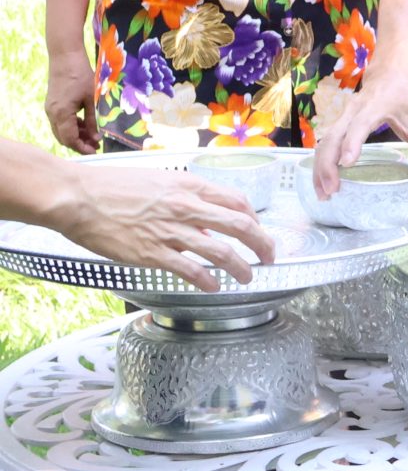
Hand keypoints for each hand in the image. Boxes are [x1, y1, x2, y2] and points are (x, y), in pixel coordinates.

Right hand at [47, 60, 99, 154]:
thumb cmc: (81, 76)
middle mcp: (52, 113)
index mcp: (61, 113)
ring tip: (93, 136)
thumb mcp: (92, 100)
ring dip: (76, 135)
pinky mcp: (52, 104)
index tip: (95, 151)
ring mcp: (50, 109)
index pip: (69, 139)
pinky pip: (60, 122)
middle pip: (63, 137)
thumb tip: (96, 138)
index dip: (82, 148)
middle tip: (96, 145)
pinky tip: (85, 125)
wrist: (65, 57)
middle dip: (79, 144)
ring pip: (61, 130)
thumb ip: (92, 121)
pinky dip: (71, 126)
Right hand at [52, 165, 275, 291]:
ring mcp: (171, 231)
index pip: (238, 201)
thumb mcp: (157, 182)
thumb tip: (204, 222)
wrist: (75, 197)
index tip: (257, 230)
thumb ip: (184, 199)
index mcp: (188, 185)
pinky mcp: (153, 253)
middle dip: (264, 245)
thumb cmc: (110, 187)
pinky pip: (192, 271)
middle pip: (241, 226)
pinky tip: (213, 287)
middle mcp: (186, 207)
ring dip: (242, 268)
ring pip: (222, 252)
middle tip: (270, 257)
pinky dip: (209, 282)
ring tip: (247, 277)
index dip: (255, 219)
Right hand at [310, 67, 407, 196]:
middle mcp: (353, 111)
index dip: (352, 143)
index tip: (347, 163)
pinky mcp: (338, 122)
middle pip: (333, 137)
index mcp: (376, 107)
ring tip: (323, 193)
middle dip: (328, 165)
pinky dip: (320, 162)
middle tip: (332, 192)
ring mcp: (342, 116)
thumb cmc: (406, 97)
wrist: (390, 71)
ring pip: (324, 142)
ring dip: (319, 168)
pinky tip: (322, 181)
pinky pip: (324, 143)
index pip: (360, 125)